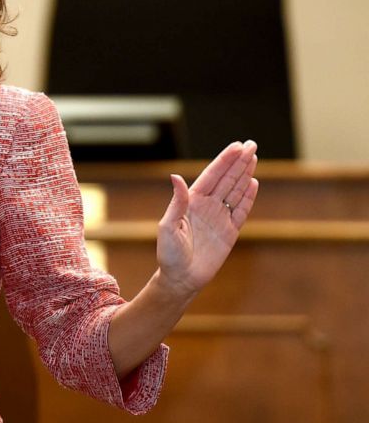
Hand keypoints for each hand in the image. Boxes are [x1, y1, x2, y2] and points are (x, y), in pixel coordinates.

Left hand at [156, 140, 258, 297]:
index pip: (211, 176)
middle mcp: (206, 206)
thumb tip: (176, 177)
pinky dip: (248, 197)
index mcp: (191, 202)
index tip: (236, 146)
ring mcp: (219, 218)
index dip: (224, 161)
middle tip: (251, 144)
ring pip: (235, 191)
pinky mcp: (229, 232)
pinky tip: (253, 183)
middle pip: (226, 179)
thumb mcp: (168, 226)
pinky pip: (241, 211)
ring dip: (244, 174)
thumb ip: (176, 202)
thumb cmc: (169, 253)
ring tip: (253, 157)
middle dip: (238, 161)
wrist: (181, 278)